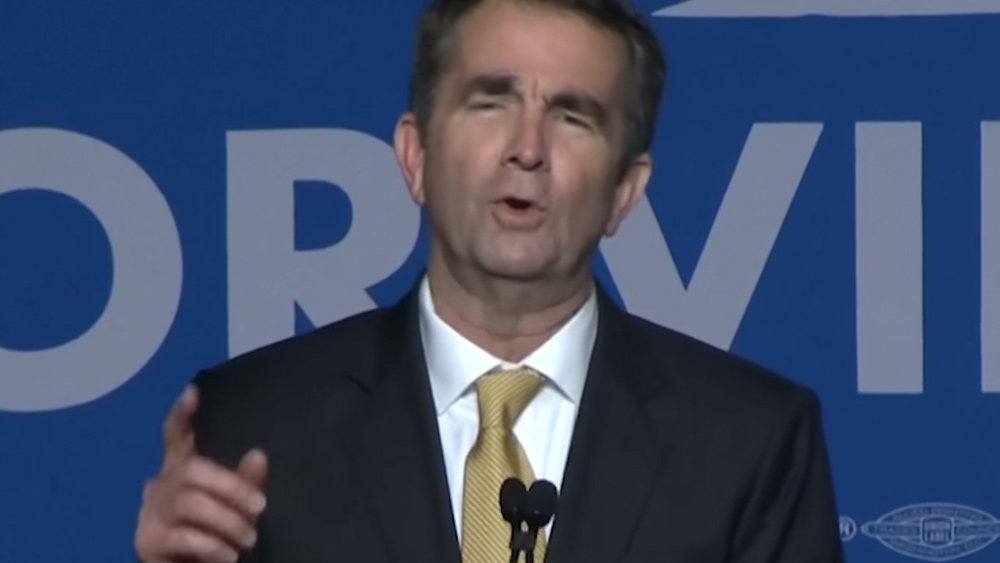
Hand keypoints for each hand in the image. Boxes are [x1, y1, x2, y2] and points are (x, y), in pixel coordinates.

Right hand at [135, 385, 267, 562]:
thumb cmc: (216, 534)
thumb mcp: (237, 508)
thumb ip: (246, 483)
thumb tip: (258, 455)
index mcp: (182, 470)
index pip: (176, 436)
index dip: (182, 416)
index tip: (193, 392)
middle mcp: (161, 485)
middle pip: (191, 470)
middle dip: (231, 488)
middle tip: (259, 508)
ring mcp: (150, 513)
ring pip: (189, 504)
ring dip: (227, 521)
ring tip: (248, 540)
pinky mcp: (147, 542)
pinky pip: (182, 537)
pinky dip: (212, 546)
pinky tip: (228, 555)